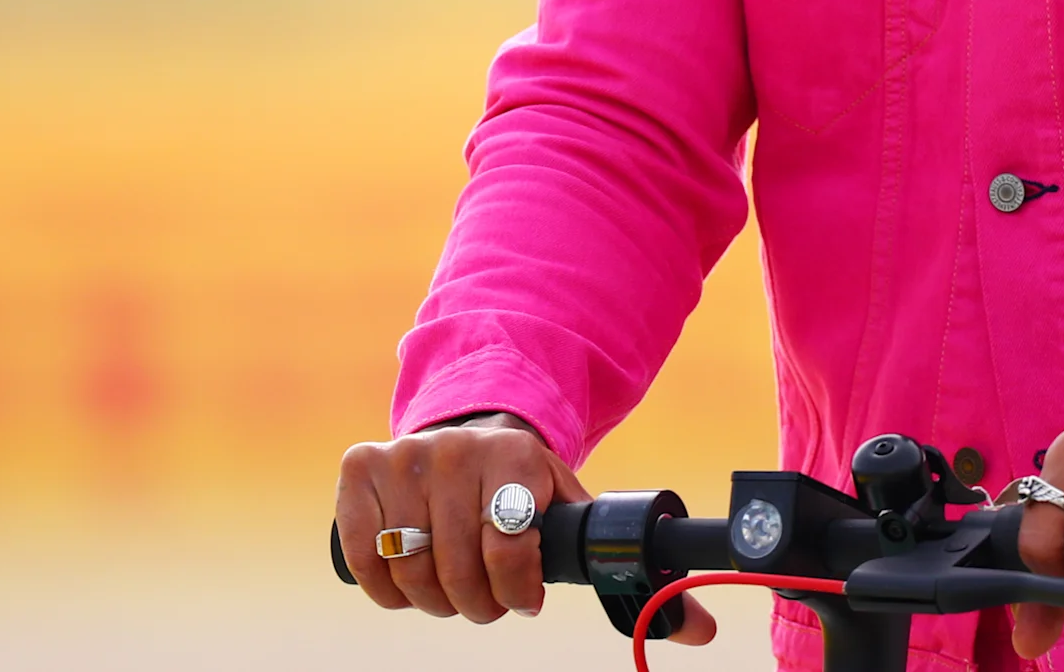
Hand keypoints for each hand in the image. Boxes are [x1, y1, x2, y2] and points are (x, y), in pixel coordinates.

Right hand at [333, 413, 717, 644]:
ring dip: (432, 600)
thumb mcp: (576, 517)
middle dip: (476, 603)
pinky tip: (406, 583)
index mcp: (517, 457)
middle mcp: (457, 449)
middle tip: (487, 600)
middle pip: (457, 570)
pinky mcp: (360, 468)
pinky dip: (384, 586)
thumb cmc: (529, 492)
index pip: (511, 551)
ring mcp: (404, 456)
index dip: (517, 591)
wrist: (470, 434)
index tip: (525, 598)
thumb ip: (636, 574)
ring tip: (452, 590)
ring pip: (411, 569)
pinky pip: (364, 554)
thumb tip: (703, 630)